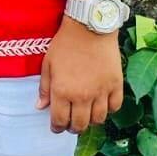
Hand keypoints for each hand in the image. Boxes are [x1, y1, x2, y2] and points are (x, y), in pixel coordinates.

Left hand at [38, 18, 124, 134]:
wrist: (89, 27)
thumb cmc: (65, 44)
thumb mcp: (48, 64)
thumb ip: (44, 88)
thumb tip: (40, 107)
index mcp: (62, 91)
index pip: (60, 120)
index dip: (57, 127)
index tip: (56, 127)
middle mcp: (82, 96)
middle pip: (79, 125)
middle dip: (73, 128)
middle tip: (70, 125)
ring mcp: (101, 91)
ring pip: (98, 119)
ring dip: (90, 121)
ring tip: (85, 116)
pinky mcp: (116, 85)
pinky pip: (115, 107)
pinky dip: (108, 110)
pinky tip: (102, 106)